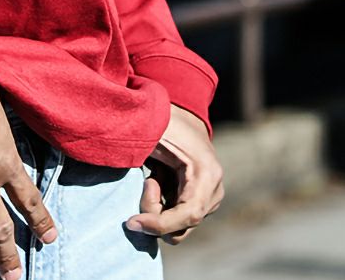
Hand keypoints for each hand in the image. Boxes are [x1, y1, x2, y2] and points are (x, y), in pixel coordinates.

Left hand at [127, 104, 223, 243]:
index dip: (159, 224)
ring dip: (157, 207)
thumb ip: (140, 150)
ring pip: (177, 227)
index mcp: (207, 173)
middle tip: (148, 179)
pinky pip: (176, 220)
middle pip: (180, 226)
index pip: (189, 214)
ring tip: (155, 177)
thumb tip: (130, 179)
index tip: (131, 222)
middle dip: (154, 212)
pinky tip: (160, 181)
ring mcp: (210, 200)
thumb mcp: (153, 132)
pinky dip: (161, 206)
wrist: (183, 117)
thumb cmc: (167, 122)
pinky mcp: (202, 204)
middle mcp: (214, 192)